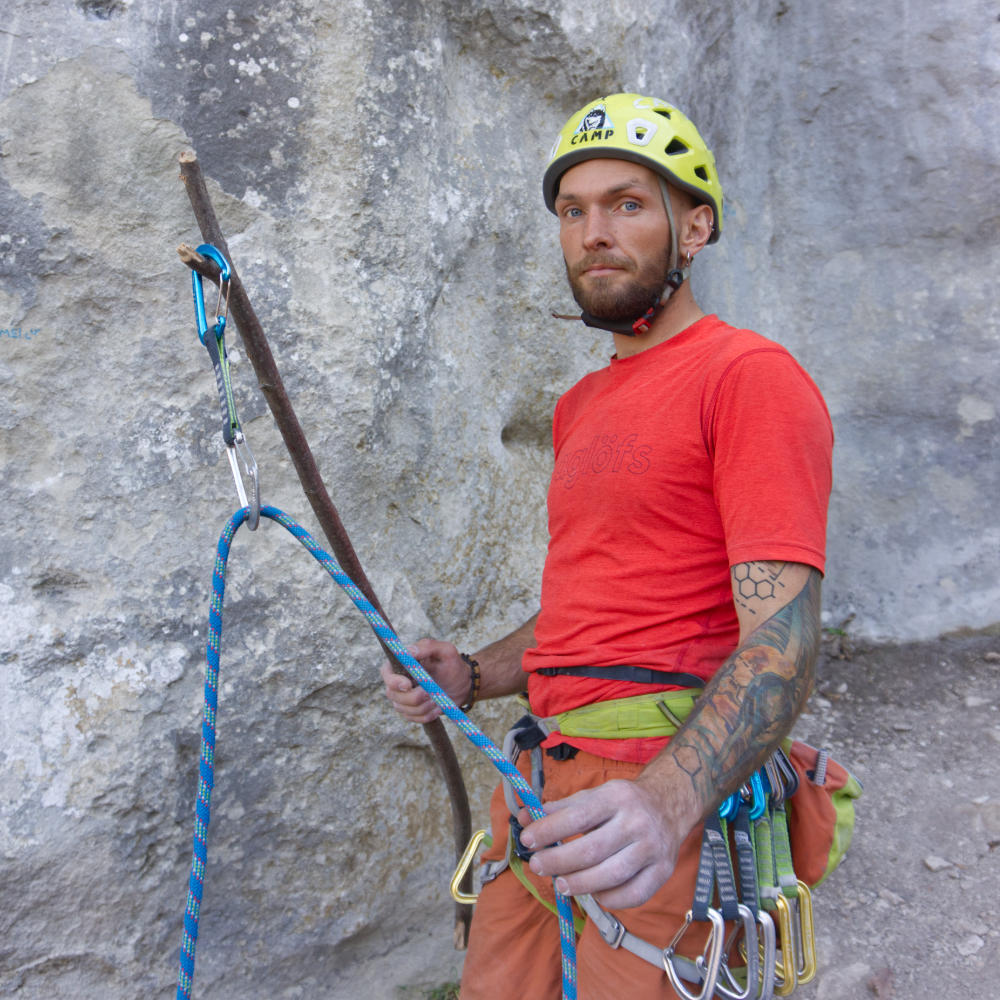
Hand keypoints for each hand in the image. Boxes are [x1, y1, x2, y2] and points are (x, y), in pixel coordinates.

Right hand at [380, 638, 470, 724]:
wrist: (462, 685)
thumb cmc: (452, 664)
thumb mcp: (446, 651)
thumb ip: (428, 647)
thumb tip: (409, 651)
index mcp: (402, 663)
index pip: (386, 672)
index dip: (393, 681)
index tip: (408, 685)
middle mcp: (398, 681)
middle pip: (392, 693)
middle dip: (413, 697)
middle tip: (430, 693)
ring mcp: (402, 698)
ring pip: (403, 708)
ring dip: (423, 706)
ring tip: (438, 698)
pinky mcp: (410, 711)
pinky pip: (413, 718)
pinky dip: (427, 714)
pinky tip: (438, 707)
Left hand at [517, 778, 689, 909]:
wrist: (670, 805)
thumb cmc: (622, 803)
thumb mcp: (594, 796)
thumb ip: (560, 809)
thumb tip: (524, 817)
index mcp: (617, 797)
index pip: (579, 816)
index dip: (550, 830)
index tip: (527, 839)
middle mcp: (637, 822)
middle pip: (593, 850)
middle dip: (559, 861)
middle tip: (537, 865)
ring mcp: (653, 849)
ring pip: (612, 875)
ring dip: (580, 884)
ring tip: (560, 884)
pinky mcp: (664, 871)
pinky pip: (634, 895)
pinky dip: (609, 899)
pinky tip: (593, 893)